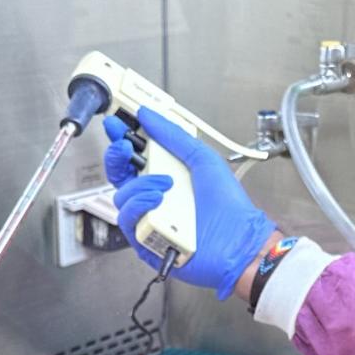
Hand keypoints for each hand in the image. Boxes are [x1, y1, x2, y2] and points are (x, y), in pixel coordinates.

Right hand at [108, 107, 278, 300]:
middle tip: (124, 147)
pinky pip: (128, 219)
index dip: (122, 140)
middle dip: (116, 157)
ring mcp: (150, 217)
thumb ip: (173, 135)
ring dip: (140, 185)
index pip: (135, 157)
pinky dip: (140, 205)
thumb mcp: (202, 158)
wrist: (238, 237)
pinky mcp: (147, 239)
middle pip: (119, 176)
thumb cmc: (227, 204)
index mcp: (166, 175)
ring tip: (165, 184)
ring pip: (122, 197)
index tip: (116, 124)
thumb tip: (148, 115)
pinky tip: (158, 201)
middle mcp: (155, 196)